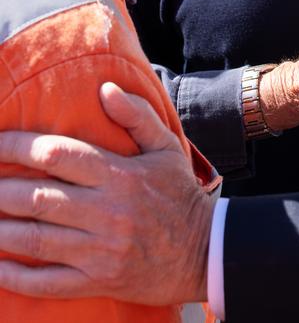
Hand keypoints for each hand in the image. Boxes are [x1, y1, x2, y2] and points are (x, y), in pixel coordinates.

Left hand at [0, 83, 213, 303]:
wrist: (204, 251)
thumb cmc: (179, 194)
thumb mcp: (166, 147)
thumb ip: (137, 115)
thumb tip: (104, 90)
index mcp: (119, 174)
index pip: (57, 154)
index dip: (18, 147)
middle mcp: (106, 212)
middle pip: (38, 199)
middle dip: (1, 190)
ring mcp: (100, 251)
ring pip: (35, 240)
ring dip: (1, 229)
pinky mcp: (98, 282)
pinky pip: (47, 283)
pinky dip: (16, 275)